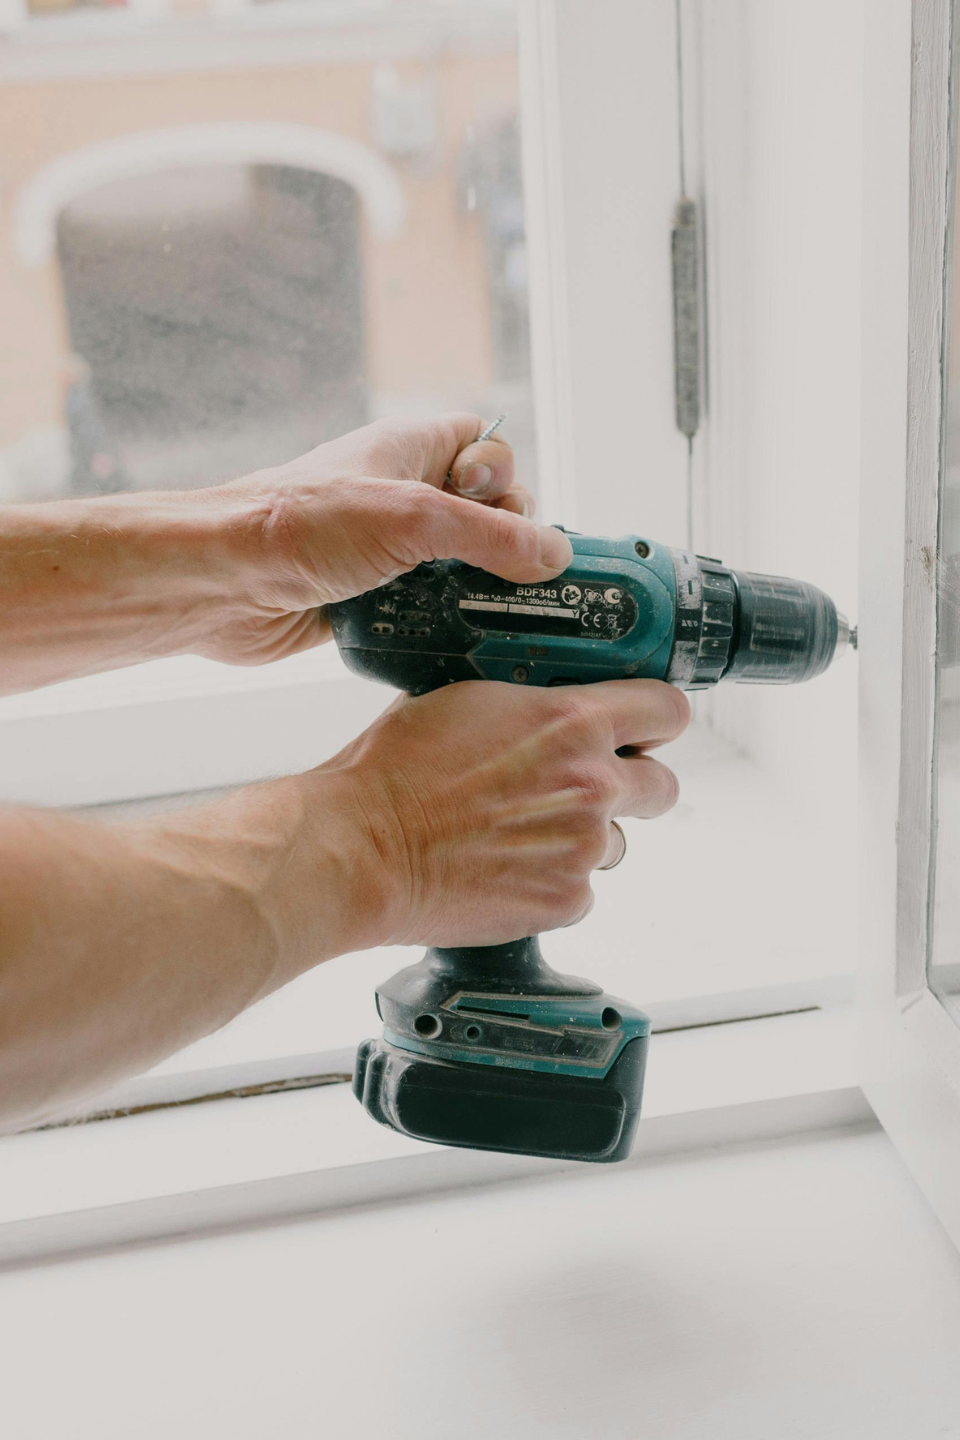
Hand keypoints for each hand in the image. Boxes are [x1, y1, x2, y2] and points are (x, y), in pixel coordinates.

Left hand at [202, 413, 572, 664]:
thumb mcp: (413, 519)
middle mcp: (399, 492)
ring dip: (473, 590)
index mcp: (410, 449)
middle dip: (498, 545)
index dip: (503, 477)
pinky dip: (443, 621)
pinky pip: (427, 606)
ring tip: (477, 611)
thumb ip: (492, 535)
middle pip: (482, 513)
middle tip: (485, 569)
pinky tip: (448, 636)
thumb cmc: (300, 526)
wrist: (220, 583)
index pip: (486, 446)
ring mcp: (383, 547)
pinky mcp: (368, 596)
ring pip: (456, 565)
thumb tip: (555, 554)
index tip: (494, 510)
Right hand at [322, 676, 689, 947]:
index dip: (657, 722)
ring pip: (614, 842)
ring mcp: (583, 846)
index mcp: (572, 721)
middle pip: (661, 786)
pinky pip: (581, 890)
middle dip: (632, 787)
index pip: (666, 710)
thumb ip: (527, 707)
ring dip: (581, 839)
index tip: (646, 731)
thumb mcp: (466, 701)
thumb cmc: (395, 771)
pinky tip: (504, 871)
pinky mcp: (565, 900)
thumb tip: (543, 709)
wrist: (362, 848)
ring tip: (518, 838)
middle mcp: (593, 783)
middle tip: (587, 791)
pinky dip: (551, 883)